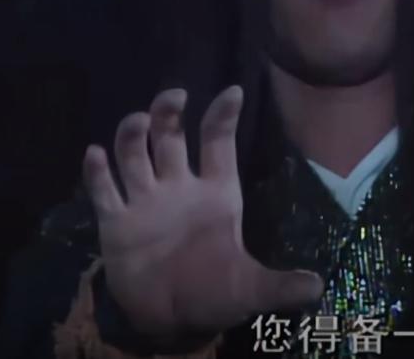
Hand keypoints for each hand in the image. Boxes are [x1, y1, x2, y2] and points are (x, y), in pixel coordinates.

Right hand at [82, 85, 323, 336]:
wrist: (174, 320)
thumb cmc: (217, 292)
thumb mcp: (252, 290)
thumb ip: (280, 286)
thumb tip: (318, 289)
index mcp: (216, 191)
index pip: (218, 142)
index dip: (223, 116)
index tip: (232, 92)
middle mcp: (178, 186)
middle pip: (170, 136)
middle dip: (169, 112)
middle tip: (175, 96)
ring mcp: (145, 201)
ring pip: (134, 154)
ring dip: (132, 135)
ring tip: (136, 122)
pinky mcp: (116, 223)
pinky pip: (104, 191)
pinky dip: (97, 173)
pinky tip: (95, 155)